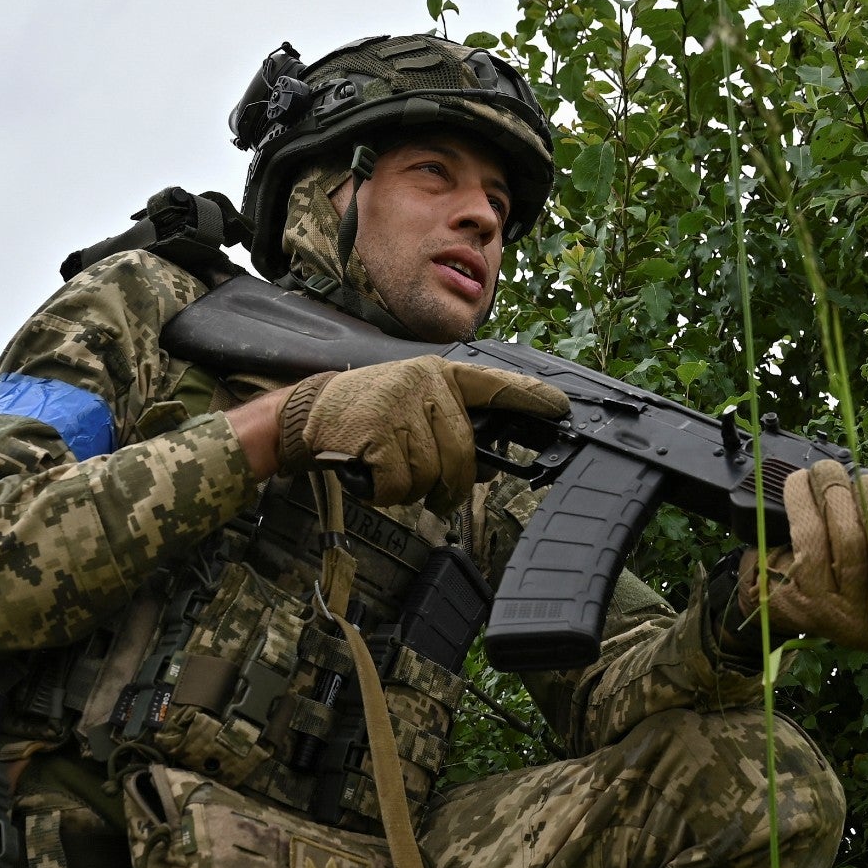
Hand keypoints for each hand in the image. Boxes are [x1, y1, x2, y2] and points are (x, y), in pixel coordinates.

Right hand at [229, 356, 567, 511]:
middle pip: (463, 454)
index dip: (529, 397)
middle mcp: (424, 384)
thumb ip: (449, 429)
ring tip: (386, 467)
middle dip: (449, 484)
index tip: (561, 408)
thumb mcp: (411, 408)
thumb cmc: (366, 417)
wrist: (305, 414)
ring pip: (432, 474)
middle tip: (428, 491)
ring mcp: (400, 405)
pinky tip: (369, 472)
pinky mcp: (377, 431)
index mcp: (437, 375)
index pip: (492, 385)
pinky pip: (401, 485)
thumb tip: (489, 467)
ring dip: (410, 488)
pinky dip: (385, 492)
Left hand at [737, 460, 867, 653]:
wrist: (793, 600)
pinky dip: (805, 502)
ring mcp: (842, 618)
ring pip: (849, 540)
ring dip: (836, 491)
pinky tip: (801, 483)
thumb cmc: (862, 570)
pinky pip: (809, 539)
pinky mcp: (802, 600)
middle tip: (867, 483)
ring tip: (828, 472)